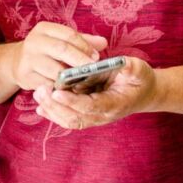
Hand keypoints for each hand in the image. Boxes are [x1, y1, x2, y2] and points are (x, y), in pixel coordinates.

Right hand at [10, 21, 106, 91]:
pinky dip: (60, 89)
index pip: (69, 35)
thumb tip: (103, 43)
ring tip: (84, 82)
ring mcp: (28, 60)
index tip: (96, 57)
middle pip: (62, 49)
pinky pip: (47, 84)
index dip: (85, 46)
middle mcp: (34, 42)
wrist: (16, 62)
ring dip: (71, 78)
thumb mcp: (61, 41)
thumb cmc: (46, 50)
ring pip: (55, 70)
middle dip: (80, 60)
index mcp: (45, 29)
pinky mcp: (25, 77)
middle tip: (93, 69)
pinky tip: (69, 90)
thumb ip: (82, 41)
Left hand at [33, 57, 154, 129]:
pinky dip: (54, 114)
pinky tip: (41, 107)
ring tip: (38, 94)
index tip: (57, 92)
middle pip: (75, 117)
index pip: (91, 106)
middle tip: (41, 90)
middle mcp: (103, 115)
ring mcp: (95, 117)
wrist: (144, 93)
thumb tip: (123, 62)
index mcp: (114, 104)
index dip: (73, 101)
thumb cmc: (140, 79)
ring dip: (52, 110)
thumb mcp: (139, 70)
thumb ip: (131, 67)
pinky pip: (69, 118)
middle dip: (56, 106)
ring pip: (69, 120)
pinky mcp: (88, 114)